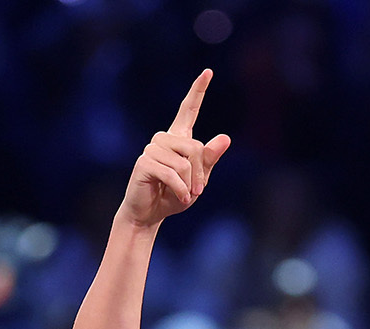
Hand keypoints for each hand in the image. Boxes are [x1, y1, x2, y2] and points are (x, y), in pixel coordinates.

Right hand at [121, 70, 231, 228]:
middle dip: (201, 173)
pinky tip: (180, 198)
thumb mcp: (199, 180)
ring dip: (190, 183)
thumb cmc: (174, 196)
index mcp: (178, 139)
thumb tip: (225, 138)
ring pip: (184, 162)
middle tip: (198, 191)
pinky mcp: (144, 162)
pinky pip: (172, 174)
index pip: (188, 110)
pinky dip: (181, 190)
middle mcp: (164, 139)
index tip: (208, 72)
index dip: (198, 91)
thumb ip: (209, 160)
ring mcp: (152, 149)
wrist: (149, 213)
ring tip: (185, 195)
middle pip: (195, 147)